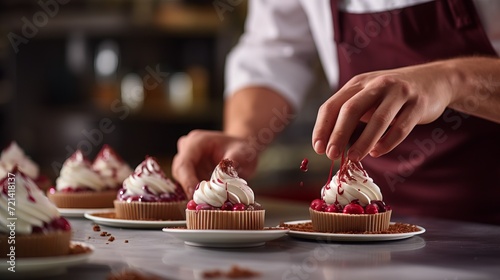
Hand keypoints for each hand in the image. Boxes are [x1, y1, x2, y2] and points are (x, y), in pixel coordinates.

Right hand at [172, 130, 258, 198]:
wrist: (242, 151)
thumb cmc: (241, 149)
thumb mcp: (242, 153)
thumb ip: (234, 163)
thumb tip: (225, 178)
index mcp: (197, 141)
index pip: (185, 162)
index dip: (187, 180)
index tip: (194, 195)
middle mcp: (188, 150)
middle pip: (180, 171)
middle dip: (190, 188)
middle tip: (203, 202)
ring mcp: (187, 161)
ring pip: (182, 180)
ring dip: (194, 192)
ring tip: (211, 201)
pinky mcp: (190, 173)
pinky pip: (188, 185)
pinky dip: (198, 194)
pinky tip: (211, 199)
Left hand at [312, 63, 453, 160]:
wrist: (435, 80)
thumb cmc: (392, 96)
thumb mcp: (368, 97)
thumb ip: (350, 115)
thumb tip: (329, 144)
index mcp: (358, 83)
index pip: (332, 105)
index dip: (322, 128)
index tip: (318, 148)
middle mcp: (376, 84)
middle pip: (351, 109)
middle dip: (338, 134)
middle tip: (331, 155)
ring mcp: (399, 92)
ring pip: (378, 119)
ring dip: (363, 142)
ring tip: (353, 158)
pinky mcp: (418, 104)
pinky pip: (401, 127)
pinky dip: (388, 142)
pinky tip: (377, 152)